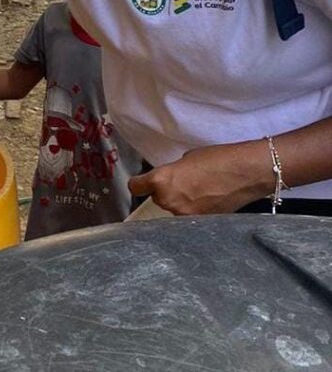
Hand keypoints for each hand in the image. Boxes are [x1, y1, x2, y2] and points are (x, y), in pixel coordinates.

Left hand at [128, 141, 273, 214]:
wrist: (247, 172)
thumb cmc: (218, 159)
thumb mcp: (185, 160)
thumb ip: (171, 173)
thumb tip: (169, 181)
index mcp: (161, 181)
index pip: (136, 187)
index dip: (139, 184)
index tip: (142, 183)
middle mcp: (169, 201)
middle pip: (157, 200)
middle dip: (165, 193)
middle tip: (182, 183)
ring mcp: (185, 215)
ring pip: (173, 210)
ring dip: (180, 202)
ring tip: (198, 191)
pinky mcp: (202, 223)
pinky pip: (189, 217)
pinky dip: (194, 209)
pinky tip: (207, 199)